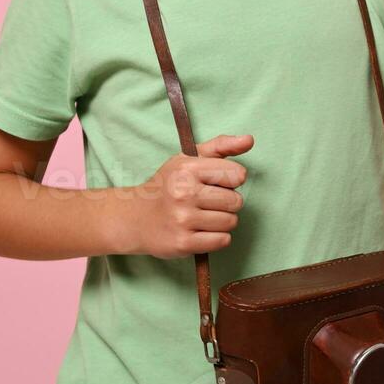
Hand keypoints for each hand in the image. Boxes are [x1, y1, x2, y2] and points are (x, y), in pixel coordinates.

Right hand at [120, 133, 252, 258]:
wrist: (135, 218)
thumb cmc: (168, 185)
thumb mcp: (189, 159)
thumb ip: (221, 146)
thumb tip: (249, 140)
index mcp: (187, 169)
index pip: (237, 175)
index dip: (231, 179)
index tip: (215, 182)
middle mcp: (184, 193)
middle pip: (236, 201)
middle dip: (227, 202)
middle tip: (206, 202)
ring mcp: (182, 220)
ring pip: (231, 222)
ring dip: (222, 221)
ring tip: (202, 216)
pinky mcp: (183, 243)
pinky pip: (222, 241)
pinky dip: (217, 238)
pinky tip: (201, 230)